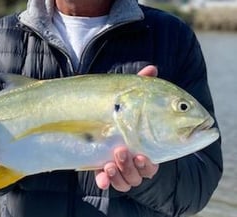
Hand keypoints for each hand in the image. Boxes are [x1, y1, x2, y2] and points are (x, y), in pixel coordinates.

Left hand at [94, 65, 158, 190]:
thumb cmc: (122, 108)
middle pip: (141, 174)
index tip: (142, 155)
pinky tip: (101, 176)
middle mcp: (135, 159)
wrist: (94, 116)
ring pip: (126, 180)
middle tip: (121, 151)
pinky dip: (105, 181)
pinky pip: (107, 182)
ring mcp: (119, 165)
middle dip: (132, 167)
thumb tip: (152, 68)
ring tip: (109, 162)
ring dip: (120, 173)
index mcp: (146, 146)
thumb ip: (141, 85)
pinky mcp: (104, 167)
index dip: (149, 163)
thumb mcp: (130, 98)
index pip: (154, 161)